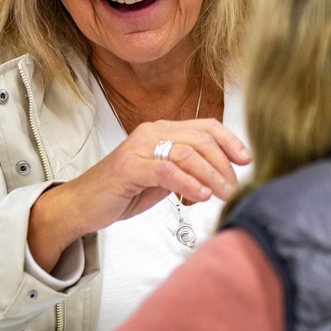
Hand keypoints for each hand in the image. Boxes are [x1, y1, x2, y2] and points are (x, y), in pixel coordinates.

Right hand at [27, 118, 251, 270]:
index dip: (230, 141)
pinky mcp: (130, 167)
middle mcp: (152, 132)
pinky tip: (201, 196)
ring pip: (187, 154)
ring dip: (211, 176)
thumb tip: (223, 172)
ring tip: (223, 193)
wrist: (83, 204)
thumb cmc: (124, 191)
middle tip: (234, 187)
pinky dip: (189, 183)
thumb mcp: (163, 176)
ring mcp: (139, 148)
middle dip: (224, 164)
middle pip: (201, 140)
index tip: (247, 160)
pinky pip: (167, 170)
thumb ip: (188, 168)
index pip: (205, 127)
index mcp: (162, 130)